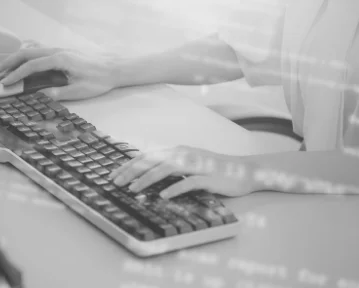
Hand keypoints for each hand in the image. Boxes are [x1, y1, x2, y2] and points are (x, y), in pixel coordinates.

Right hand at [0, 44, 120, 100]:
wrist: (114, 67)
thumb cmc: (99, 79)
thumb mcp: (80, 90)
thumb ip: (59, 93)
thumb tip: (40, 95)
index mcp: (60, 59)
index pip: (31, 66)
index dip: (15, 75)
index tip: (3, 84)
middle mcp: (56, 51)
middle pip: (25, 54)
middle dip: (7, 64)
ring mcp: (58, 49)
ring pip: (30, 50)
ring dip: (14, 59)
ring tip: (2, 71)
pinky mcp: (61, 52)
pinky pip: (37, 50)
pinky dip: (24, 56)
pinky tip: (19, 64)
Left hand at [108, 146, 256, 198]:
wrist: (244, 172)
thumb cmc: (214, 171)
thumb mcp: (188, 166)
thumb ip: (170, 167)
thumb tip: (146, 174)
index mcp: (178, 151)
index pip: (148, 155)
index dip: (129, 164)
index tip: (114, 175)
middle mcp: (185, 154)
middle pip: (153, 160)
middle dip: (132, 171)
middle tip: (116, 183)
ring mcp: (197, 164)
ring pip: (167, 168)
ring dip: (148, 179)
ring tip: (133, 189)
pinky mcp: (208, 177)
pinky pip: (189, 182)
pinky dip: (175, 188)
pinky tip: (163, 196)